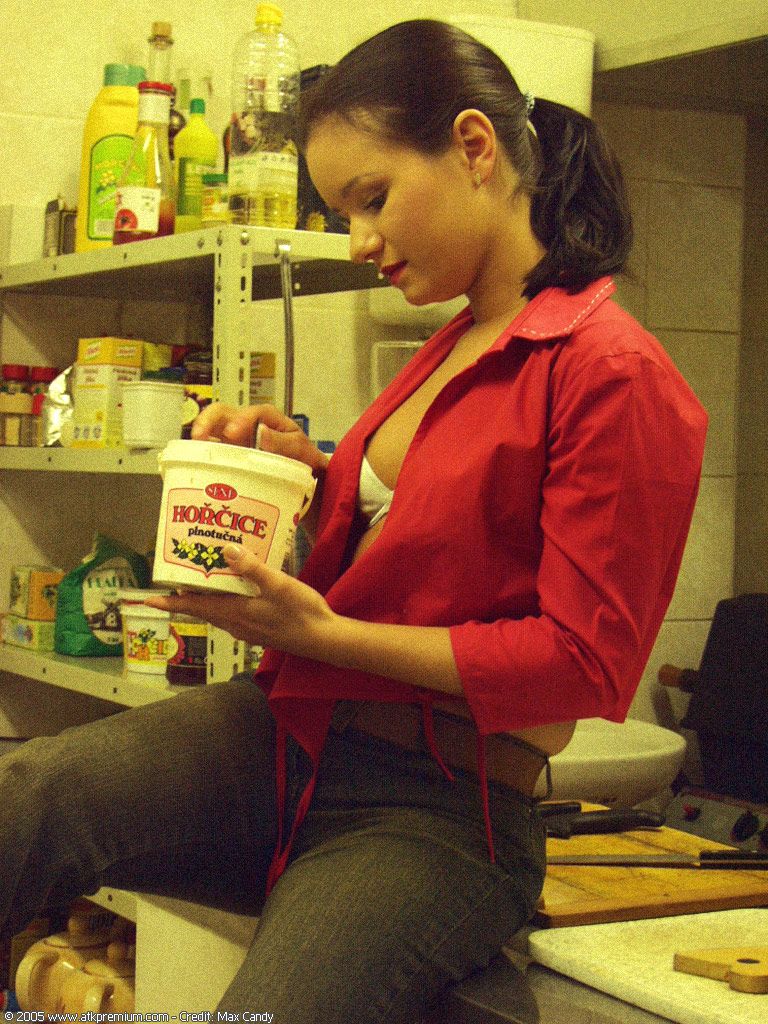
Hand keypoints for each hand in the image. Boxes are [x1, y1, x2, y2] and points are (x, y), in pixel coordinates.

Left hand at [146, 544, 336, 655]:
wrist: (324, 639)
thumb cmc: (302, 613)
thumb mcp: (278, 585)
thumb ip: (252, 568)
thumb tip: (225, 551)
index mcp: (236, 613)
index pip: (195, 607)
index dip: (171, 602)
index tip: (148, 600)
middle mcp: (237, 624)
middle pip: (204, 610)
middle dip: (187, 596)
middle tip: (178, 576)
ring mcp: (248, 630)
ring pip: (218, 612)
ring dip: (207, 599)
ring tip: (204, 579)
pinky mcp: (259, 630)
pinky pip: (233, 615)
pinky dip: (225, 602)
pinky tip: (237, 590)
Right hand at [191, 402, 328, 473]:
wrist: (304, 475)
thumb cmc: (303, 457)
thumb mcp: (300, 448)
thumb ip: (283, 442)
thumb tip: (261, 432)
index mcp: (265, 418)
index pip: (251, 413)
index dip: (240, 420)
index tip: (232, 433)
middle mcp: (245, 425)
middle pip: (220, 414)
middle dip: (207, 421)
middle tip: (199, 437)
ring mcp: (234, 440)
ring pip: (211, 430)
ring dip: (199, 437)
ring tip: (192, 450)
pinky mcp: (227, 456)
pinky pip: (211, 452)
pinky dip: (201, 456)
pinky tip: (196, 466)